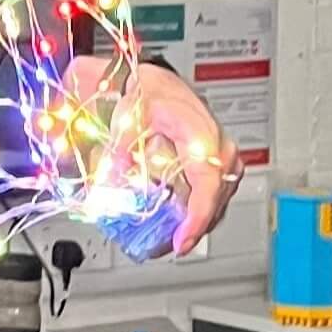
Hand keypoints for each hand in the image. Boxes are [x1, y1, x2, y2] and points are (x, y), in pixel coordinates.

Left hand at [63, 55, 244, 253]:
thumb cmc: (149, 96)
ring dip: (196, 224)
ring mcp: (224, 159)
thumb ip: (118, 153)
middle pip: (215, 203)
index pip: (208, 187)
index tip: (182, 241)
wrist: (158, 85)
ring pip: (218, 203)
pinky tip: (179, 223)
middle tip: (168, 247)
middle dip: (193, 230)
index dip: (196, 220)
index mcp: (203, 139)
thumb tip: (107, 186)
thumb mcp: (129, 121)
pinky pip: (215, 196)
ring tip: (171, 240)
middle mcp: (221, 151)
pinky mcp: (220, 166)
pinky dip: (198, 212)